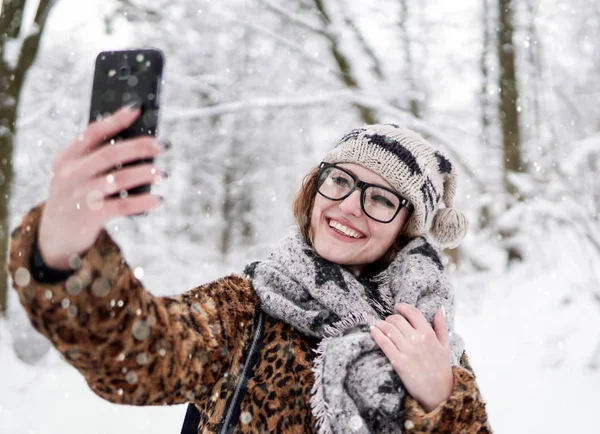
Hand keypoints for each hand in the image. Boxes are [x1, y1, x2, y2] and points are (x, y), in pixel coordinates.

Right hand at [38, 105, 167, 269]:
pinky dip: (142, 202)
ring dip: (145, 173)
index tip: (137, 109)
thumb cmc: (76, 199)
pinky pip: (121, 206)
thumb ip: (97, 160)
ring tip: (163, 173)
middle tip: (162, 144)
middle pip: (109, 153)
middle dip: (139, 147)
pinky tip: (157, 200)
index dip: (115, 120)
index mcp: (66, 158)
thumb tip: (140, 146)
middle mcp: (70, 174)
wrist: (55, 238)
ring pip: (118, 179)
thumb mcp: (76, 176)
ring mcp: (79, 195)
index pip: (92, 132)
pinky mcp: (89, 216)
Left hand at [370, 303, 452, 412]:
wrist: (439, 393)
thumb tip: (439, 308)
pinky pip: (384, 344)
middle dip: (390, 318)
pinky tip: (373, 331)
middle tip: (388, 321)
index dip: (403, 307)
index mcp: (429, 334)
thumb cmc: (442, 369)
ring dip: (381, 325)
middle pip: (398, 320)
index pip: (413, 313)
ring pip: (389, 330)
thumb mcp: (445, 346)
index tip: (397, 307)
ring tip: (378, 325)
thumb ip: (441, 326)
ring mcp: (407, 351)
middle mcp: (417, 340)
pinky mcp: (399, 362)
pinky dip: (376, 335)